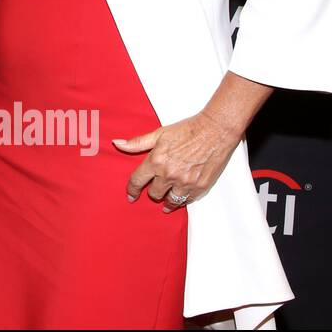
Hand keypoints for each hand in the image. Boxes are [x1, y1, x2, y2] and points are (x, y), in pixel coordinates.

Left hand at [114, 110, 242, 211]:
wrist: (215, 131)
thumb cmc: (187, 130)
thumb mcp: (159, 134)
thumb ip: (137, 143)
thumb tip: (116, 143)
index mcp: (156, 161)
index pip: (137, 181)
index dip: (131, 190)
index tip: (130, 196)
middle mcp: (169, 174)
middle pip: (154, 194)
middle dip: (153, 191)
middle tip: (156, 187)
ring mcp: (186, 182)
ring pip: (170, 201)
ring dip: (167, 199)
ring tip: (167, 197)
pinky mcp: (200, 187)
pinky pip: (186, 201)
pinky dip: (182, 199)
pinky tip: (181, 195)